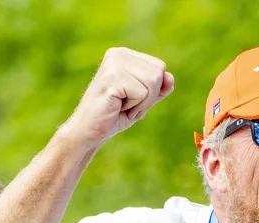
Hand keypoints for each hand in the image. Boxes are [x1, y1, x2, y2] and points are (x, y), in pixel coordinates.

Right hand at [60, 47, 174, 148]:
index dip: (152, 91)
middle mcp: (118, 54)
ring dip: (141, 103)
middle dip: (148, 97)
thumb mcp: (142, 101)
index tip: (131, 99)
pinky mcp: (112, 78)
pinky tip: (116, 107)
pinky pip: (142, 93)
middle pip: (158, 73)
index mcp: (124, 54)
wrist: (88, 132)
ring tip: (121, 106)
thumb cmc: (113, 116)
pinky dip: (133, 107)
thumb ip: (158, 88)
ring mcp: (114, 63)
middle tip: (125, 105)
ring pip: (152, 82)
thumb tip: (170, 77)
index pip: (159, 67)